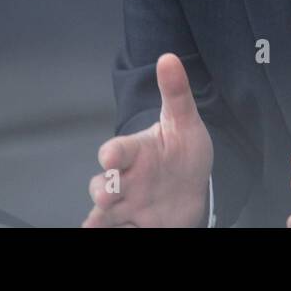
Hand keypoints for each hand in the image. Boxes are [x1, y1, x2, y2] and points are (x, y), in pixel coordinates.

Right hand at [82, 52, 212, 226]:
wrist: (194, 183)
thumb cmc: (183, 150)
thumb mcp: (184, 121)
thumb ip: (176, 92)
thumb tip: (169, 58)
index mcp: (135, 152)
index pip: (117, 150)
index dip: (112, 153)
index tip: (111, 156)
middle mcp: (126, 179)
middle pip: (103, 185)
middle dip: (103, 190)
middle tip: (109, 195)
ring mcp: (129, 205)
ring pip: (104, 214)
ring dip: (100, 218)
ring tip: (96, 225)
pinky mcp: (136, 224)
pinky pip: (120, 232)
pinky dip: (118, 232)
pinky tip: (121, 231)